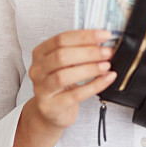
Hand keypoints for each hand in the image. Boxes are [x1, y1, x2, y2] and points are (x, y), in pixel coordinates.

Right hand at [14, 29, 115, 146]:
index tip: (105, 35)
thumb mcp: (65, 63)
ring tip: (106, 66)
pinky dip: (94, 86)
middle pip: (62, 56)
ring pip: (64, 76)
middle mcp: (37, 69)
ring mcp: (42, 89)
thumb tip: (103, 41)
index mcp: (40, 53)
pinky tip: (106, 79)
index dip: (85, 36)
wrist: (51, 111)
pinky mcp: (51, 106)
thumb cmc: (61, 84)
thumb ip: (79, 50)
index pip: (61, 39)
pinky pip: (75, 95)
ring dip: (90, 69)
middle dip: (89, 52)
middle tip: (107, 52)